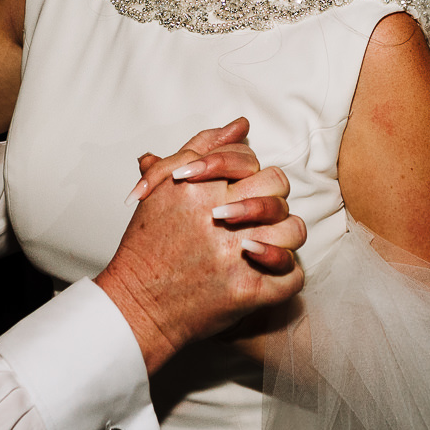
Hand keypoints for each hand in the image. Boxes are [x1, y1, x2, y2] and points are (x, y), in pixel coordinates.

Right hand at [93, 119, 305, 372]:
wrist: (137, 304)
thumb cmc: (149, 245)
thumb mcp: (164, 188)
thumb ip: (200, 150)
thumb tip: (240, 124)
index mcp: (195, 186)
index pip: (247, 159)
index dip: (245, 173)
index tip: (232, 190)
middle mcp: (217, 215)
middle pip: (276, 186)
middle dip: (268, 199)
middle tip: (249, 216)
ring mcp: (235, 254)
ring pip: (293, 229)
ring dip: (282, 236)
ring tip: (261, 242)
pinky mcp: (248, 291)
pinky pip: (293, 275)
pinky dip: (284, 273)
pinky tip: (266, 271)